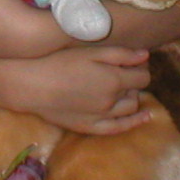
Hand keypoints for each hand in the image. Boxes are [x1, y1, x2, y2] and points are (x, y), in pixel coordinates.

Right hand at [0, 44, 152, 135]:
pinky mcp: (91, 127)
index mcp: (114, 79)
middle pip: (136, 91)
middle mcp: (113, 100)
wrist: (34, 85)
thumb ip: (120, 54)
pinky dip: (134, 122)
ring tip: (123, 88)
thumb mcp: (90, 51)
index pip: (142, 76)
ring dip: (132, 98)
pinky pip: (119, 128)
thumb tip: (145, 56)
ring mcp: (103, 116)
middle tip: (125, 72)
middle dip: (135, 81)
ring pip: (130, 108)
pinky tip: (144, 116)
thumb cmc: (60, 62)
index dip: (141, 68)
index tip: (134, 62)